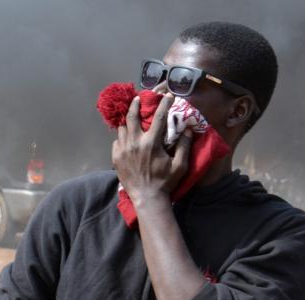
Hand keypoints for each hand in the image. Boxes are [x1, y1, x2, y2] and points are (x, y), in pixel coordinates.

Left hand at [111, 93, 191, 210]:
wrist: (147, 198)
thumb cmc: (165, 182)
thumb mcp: (180, 165)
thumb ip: (184, 146)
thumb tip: (188, 129)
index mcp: (151, 143)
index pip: (159, 116)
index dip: (164, 103)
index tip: (167, 95)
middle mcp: (135, 143)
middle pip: (131, 116)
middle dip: (135, 104)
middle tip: (138, 99)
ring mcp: (123, 150)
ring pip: (121, 128)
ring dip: (127, 122)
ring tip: (131, 118)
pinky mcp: (115, 158)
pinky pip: (116, 141)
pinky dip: (122, 137)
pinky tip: (126, 139)